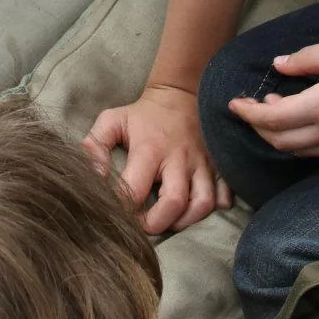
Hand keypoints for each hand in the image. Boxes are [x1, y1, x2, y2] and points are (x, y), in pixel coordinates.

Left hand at [85, 85, 231, 233]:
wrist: (180, 93)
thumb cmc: (143, 114)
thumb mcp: (112, 120)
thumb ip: (94, 146)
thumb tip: (94, 176)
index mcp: (150, 150)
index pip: (135, 191)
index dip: (125, 210)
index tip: (119, 215)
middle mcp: (179, 159)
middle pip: (174, 204)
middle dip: (157, 224)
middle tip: (144, 225)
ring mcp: (202, 163)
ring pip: (203, 204)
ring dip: (186, 220)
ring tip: (169, 220)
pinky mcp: (218, 165)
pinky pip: (224, 195)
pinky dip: (215, 208)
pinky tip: (196, 207)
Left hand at [226, 37, 318, 155]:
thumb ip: (306, 60)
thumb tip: (279, 65)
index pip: (272, 119)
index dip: (248, 113)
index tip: (234, 103)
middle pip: (280, 142)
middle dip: (258, 127)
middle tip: (249, 106)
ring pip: (299, 150)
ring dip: (278, 135)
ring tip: (274, 107)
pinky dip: (300, 139)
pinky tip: (302, 116)